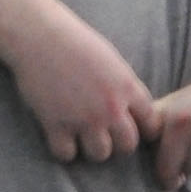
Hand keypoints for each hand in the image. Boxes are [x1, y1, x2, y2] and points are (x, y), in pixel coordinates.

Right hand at [8, 3, 157, 165]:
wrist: (40, 36)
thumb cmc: (75, 42)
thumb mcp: (112, 61)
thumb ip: (125, 88)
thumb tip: (132, 112)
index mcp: (127, 88)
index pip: (151, 125)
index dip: (141, 129)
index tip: (129, 125)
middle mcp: (110, 107)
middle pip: (128, 146)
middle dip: (117, 143)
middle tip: (103, 133)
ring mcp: (83, 118)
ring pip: (100, 155)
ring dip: (91, 148)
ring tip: (81, 135)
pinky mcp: (55, 124)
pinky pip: (66, 155)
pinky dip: (63, 149)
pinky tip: (59, 135)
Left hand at [150, 58, 190, 191]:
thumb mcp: (184, 101)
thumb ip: (164, 126)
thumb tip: (149, 166)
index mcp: (166, 111)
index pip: (145, 149)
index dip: (152, 163)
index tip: (162, 170)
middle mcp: (182, 122)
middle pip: (169, 171)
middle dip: (179, 175)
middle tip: (187, 172)